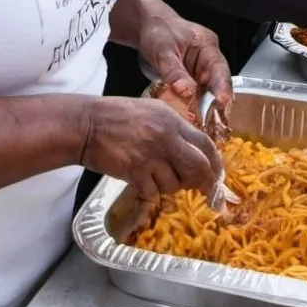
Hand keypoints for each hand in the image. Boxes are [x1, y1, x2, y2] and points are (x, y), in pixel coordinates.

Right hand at [81, 97, 220, 201]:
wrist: (89, 125)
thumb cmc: (119, 116)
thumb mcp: (154, 112)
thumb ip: (175, 128)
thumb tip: (194, 149)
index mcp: (173, 121)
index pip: (205, 144)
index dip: (215, 163)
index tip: (217, 175)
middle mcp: (166, 138)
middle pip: (198, 167)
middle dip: (203, 182)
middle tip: (201, 189)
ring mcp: (151, 156)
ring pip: (175, 184)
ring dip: (171, 187)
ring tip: (158, 178)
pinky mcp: (134, 173)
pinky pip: (153, 193)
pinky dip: (151, 194)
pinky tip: (143, 184)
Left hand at [137, 10, 232, 121]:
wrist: (148, 29)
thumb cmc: (159, 31)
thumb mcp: (163, 50)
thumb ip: (174, 71)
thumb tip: (185, 91)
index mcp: (207, 47)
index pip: (220, 69)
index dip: (223, 86)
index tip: (224, 101)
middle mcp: (208, 62)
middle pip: (217, 86)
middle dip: (216, 105)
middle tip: (214, 124)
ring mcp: (200, 74)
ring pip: (206, 95)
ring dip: (204, 111)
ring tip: (201, 127)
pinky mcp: (191, 84)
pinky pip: (194, 99)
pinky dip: (192, 110)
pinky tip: (188, 122)